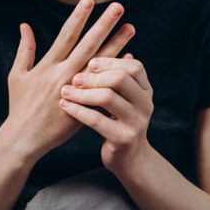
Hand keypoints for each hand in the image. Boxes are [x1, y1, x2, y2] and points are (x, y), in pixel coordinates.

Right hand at [5, 0, 135, 161]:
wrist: (25, 139)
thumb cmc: (20, 106)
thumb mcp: (17, 76)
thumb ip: (25, 50)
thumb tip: (24, 26)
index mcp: (48, 66)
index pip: (66, 35)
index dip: (78, 17)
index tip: (89, 0)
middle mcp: (64, 74)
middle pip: (88, 45)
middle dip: (104, 25)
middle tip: (119, 8)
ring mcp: (77, 90)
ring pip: (101, 63)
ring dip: (117, 44)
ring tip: (131, 28)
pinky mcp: (86, 105)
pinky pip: (106, 85)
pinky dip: (117, 71)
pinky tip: (130, 59)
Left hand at [58, 53, 154, 173]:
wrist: (129, 159)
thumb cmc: (120, 122)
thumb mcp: (124, 99)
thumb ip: (121, 78)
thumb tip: (120, 49)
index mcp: (145, 90)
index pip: (134, 66)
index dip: (111, 61)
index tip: (90, 62)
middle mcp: (145, 104)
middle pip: (120, 78)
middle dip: (94, 76)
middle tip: (74, 78)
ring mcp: (136, 122)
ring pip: (107, 97)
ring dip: (82, 93)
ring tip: (65, 91)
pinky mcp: (123, 138)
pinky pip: (97, 120)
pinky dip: (78, 111)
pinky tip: (64, 106)